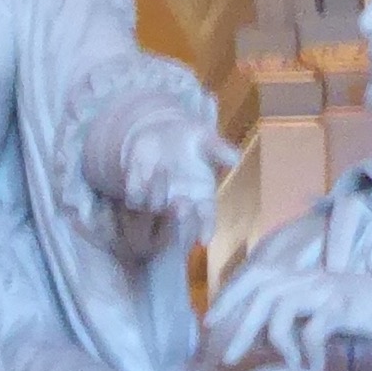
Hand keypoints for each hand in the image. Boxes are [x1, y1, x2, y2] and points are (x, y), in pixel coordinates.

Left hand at [112, 110, 229, 233]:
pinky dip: (139, 190)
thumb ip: (218, 149)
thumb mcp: (205, 138)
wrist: (159, 130)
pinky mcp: (136, 193)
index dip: (206, 227)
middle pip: (180, 219)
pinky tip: (142, 173)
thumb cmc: (188, 137)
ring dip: (159, 195)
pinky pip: (135, 199)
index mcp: (201, 194)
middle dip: (180, 217)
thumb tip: (236, 159)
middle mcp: (179, 201)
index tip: (205, 240)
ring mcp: (157, 199)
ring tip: (163, 170)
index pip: (206, 216)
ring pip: (156, 207)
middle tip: (182, 206)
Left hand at [208, 266, 371, 370]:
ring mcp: (326, 289)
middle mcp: (309, 277)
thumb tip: (261, 339)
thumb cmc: (362, 313)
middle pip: (261, 292)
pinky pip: (312, 331)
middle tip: (227, 355)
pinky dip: (308, 353)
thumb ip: (292, 320)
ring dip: (276, 342)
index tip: (209, 321)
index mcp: (301, 276)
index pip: (256, 274)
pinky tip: (314, 369)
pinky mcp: (343, 306)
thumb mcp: (321, 312)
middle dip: (239, 323)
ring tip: (282, 365)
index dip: (230, 294)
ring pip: (281, 308)